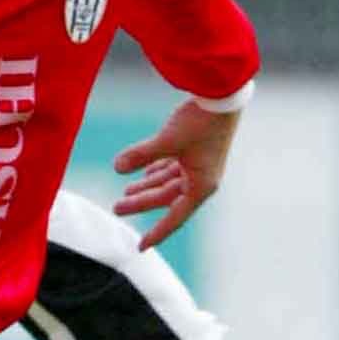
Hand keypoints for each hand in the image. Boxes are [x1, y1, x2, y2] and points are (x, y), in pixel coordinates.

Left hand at [113, 99, 239, 249]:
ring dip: (147, 187)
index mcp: (202, 185)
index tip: (141, 247)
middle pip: (166, 198)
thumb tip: (117, 167)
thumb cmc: (201, 120)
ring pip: (168, 183)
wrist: (222, 93)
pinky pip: (173, 168)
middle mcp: (202, 179)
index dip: (157, 233)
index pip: (175, 217)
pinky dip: (157, 171)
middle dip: (141, 203)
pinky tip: (142, 173)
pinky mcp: (196, 150)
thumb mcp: (167, 140)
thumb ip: (140, 155)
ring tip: (124, 193)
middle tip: (116, 208)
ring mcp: (199, 164)